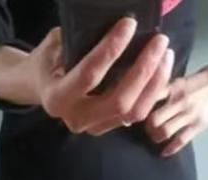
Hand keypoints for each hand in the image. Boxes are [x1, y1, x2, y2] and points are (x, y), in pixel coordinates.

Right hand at [29, 19, 174, 134]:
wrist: (41, 88)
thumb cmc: (48, 61)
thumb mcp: (55, 45)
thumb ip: (78, 41)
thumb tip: (113, 26)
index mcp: (58, 98)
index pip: (90, 75)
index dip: (111, 49)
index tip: (129, 25)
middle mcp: (77, 118)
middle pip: (120, 101)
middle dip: (143, 71)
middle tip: (159, 42)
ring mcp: (94, 127)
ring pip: (133, 112)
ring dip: (154, 84)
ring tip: (166, 55)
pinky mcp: (108, 127)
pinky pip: (136, 114)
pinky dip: (152, 92)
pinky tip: (160, 70)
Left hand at [144, 31, 207, 156]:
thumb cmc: (206, 77)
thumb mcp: (183, 79)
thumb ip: (168, 89)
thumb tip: (150, 96)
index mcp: (173, 86)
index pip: (149, 97)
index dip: (138, 107)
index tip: (134, 112)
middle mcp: (178, 101)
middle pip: (152, 119)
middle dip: (146, 127)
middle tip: (146, 128)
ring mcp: (189, 114)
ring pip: (164, 132)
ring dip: (156, 137)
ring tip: (156, 137)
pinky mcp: (198, 125)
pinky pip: (180, 140)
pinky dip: (170, 149)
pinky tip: (164, 153)